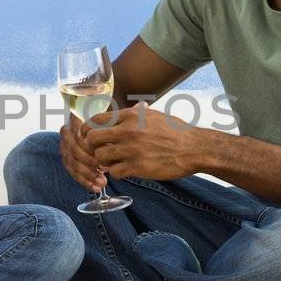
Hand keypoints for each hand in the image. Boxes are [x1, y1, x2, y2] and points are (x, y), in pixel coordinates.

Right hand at [59, 115, 106, 192]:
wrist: (104, 133)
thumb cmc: (109, 128)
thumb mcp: (110, 125)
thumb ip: (108, 132)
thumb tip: (110, 146)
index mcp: (74, 120)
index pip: (78, 133)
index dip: (90, 145)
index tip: (104, 154)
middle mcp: (66, 132)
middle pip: (74, 150)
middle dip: (90, 162)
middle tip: (105, 170)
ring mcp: (64, 147)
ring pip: (72, 163)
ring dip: (88, 175)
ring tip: (103, 182)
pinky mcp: (66, 160)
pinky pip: (72, 172)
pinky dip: (85, 182)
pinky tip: (95, 188)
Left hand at [85, 102, 204, 181]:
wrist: (193, 148)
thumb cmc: (176, 131)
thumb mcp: (155, 115)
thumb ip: (138, 113)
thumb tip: (134, 108)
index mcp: (130, 116)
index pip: (97, 119)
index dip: (88, 128)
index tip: (87, 135)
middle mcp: (127, 131)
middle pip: (93, 138)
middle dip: (93, 146)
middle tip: (99, 151)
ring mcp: (131, 149)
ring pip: (100, 157)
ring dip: (104, 161)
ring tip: (112, 162)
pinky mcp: (137, 167)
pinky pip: (114, 171)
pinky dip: (116, 172)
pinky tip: (124, 170)